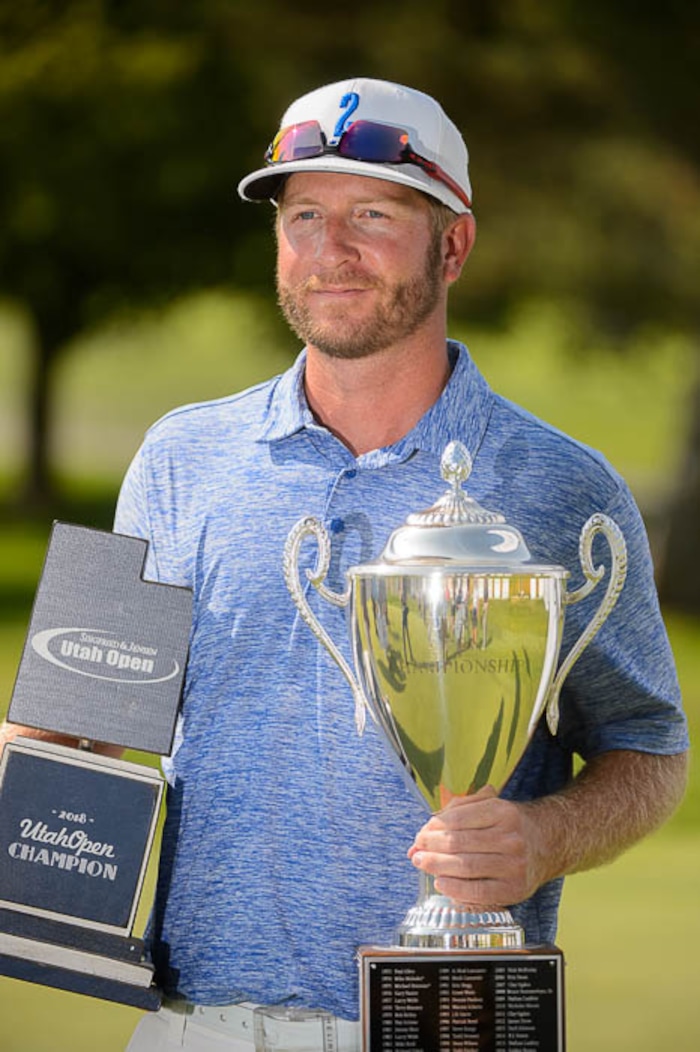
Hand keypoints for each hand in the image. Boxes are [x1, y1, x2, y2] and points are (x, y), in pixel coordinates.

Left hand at [408, 786, 544, 907]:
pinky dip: (455, 889)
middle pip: (459, 843)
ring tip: (421, 863)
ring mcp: (514, 865)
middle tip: (417, 849)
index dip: (434, 827)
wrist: (546, 844)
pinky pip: (478, 892)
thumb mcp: (488, 806)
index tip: (421, 833)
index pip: (458, 819)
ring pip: (465, 867)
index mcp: (503, 811)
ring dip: (437, 866)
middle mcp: (511, 838)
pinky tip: (440, 882)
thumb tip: (420, 837)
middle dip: (431, 847)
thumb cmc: (507, 825)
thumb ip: (454, 814)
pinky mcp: (514, 890)